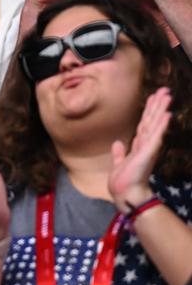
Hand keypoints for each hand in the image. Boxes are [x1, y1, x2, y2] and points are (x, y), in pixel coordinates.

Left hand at [108, 87, 171, 211]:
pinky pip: (155, 136)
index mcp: (139, 146)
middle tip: (164, 90)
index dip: (149, 110)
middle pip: (151, 120)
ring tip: (166, 96)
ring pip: (154, 125)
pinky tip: (166, 114)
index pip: (144, 123)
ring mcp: (147, 148)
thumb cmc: (124, 181)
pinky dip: (160, 125)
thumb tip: (117, 143)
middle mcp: (145, 145)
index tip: (154, 97)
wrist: (125, 194)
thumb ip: (119, 153)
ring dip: (160, 110)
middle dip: (157, 105)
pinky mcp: (147, 154)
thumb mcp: (118, 163)